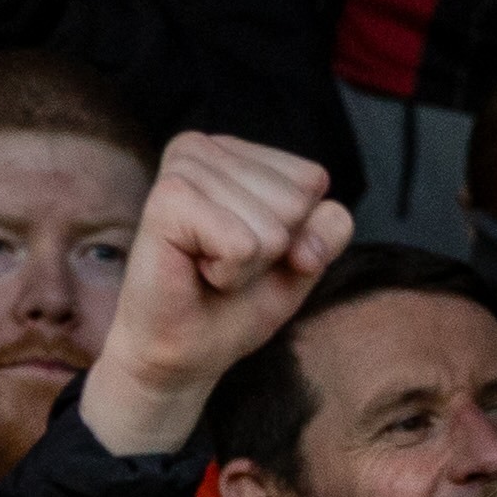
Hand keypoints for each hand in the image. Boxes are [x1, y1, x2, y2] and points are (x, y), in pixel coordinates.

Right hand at [81, 133, 349, 461]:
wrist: (183, 349)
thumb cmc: (237, 301)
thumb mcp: (304, 259)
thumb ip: (329, 228)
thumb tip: (305, 239)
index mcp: (235, 151)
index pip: (314, 180)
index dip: (298, 232)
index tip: (250, 249)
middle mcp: (203, 148)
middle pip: (299, 199)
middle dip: (274, 247)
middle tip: (226, 261)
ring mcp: (182, 169)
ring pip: (275, 224)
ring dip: (250, 263)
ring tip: (209, 266)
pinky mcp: (167, 199)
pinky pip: (243, 244)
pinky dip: (231, 273)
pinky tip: (196, 271)